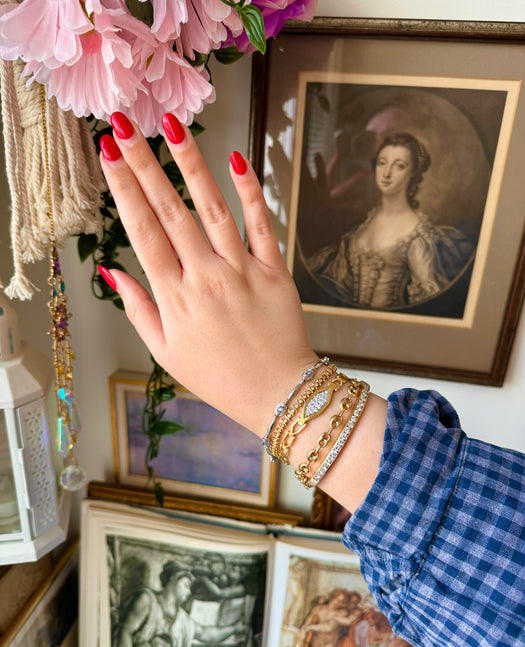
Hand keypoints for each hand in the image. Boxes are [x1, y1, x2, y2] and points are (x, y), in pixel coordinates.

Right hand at [99, 112, 317, 437]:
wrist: (279, 394)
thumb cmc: (220, 377)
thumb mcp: (167, 353)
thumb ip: (139, 310)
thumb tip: (113, 271)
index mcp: (176, 298)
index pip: (142, 232)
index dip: (123, 189)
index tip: (107, 154)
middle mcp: (206, 278)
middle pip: (169, 212)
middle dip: (143, 163)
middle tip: (123, 124)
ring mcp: (243, 272)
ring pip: (213, 208)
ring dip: (191, 163)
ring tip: (172, 125)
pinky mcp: (275, 272)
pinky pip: (261, 225)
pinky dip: (251, 192)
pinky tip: (237, 158)